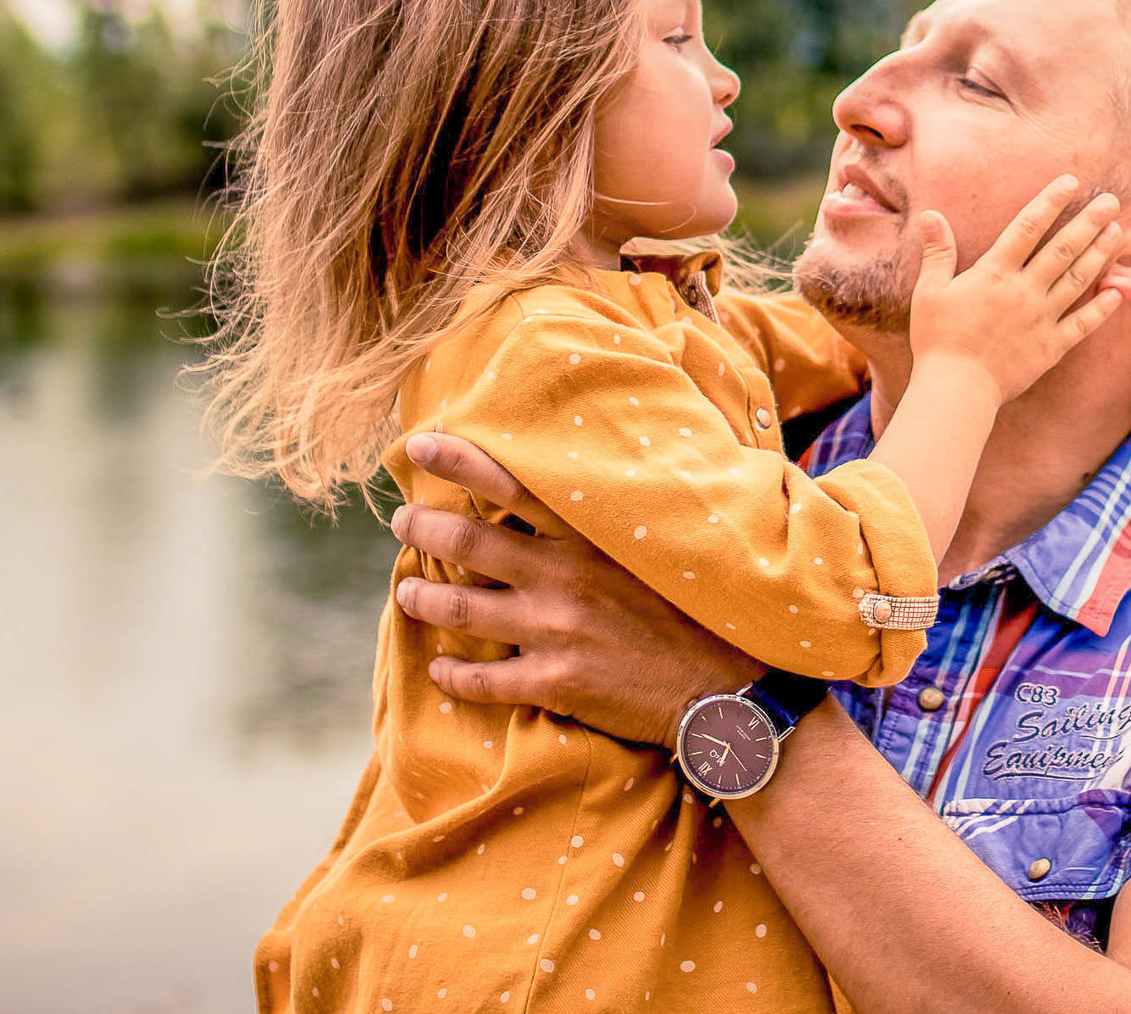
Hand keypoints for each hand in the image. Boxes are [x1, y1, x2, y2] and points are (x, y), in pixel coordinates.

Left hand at [388, 432, 761, 746]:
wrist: (728, 685)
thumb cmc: (704, 604)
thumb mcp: (668, 539)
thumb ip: (626, 509)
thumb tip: (601, 472)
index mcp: (590, 533)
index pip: (510, 483)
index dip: (459, 460)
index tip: (421, 445)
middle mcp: (563, 575)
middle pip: (467, 544)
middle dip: (422, 529)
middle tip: (401, 522)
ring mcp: (555, 630)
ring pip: (461, 612)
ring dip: (422, 602)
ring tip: (405, 596)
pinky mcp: (556, 682)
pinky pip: (484, 680)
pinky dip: (454, 677)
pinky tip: (440, 671)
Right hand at [908, 174, 1128, 406]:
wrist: (957, 388)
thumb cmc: (938, 338)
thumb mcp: (929, 290)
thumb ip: (937, 251)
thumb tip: (931, 214)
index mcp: (995, 273)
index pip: (1028, 227)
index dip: (1051, 201)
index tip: (1071, 182)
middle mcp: (1025, 290)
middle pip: (1063, 248)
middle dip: (1089, 221)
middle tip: (1112, 201)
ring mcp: (1042, 318)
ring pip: (1078, 279)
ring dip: (1100, 254)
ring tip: (1118, 233)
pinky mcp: (1052, 346)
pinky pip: (1083, 324)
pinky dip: (1102, 308)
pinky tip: (1117, 292)